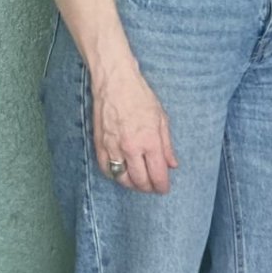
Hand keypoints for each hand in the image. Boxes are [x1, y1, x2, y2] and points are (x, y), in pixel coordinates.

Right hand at [93, 61, 177, 193]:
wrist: (115, 83)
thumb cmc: (140, 97)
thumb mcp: (162, 119)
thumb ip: (167, 145)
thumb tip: (172, 164)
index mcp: (149, 141)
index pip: (157, 174)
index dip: (162, 186)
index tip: (164, 189)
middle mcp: (131, 148)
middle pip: (140, 181)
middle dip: (149, 188)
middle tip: (153, 188)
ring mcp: (113, 147)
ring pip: (122, 179)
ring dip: (132, 185)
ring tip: (139, 184)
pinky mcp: (99, 145)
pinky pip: (106, 169)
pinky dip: (114, 176)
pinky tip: (122, 175)